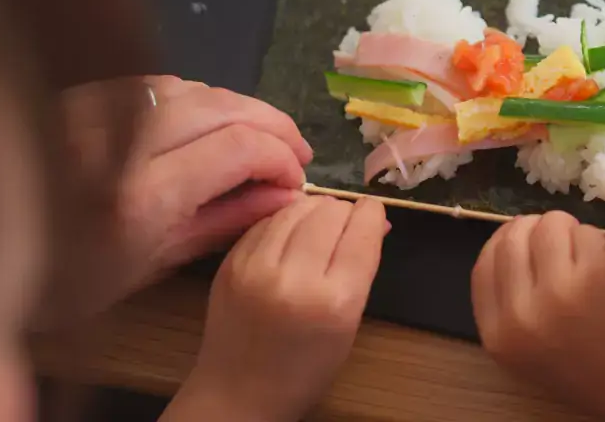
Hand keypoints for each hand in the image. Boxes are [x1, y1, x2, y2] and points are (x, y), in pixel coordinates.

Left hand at [59, 76, 313, 314]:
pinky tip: (199, 123)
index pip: (240, 148)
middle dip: (271, 125)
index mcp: (140, 198)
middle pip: (223, 106)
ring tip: (254, 136)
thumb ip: (218, 222)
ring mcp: (93, 112)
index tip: (295, 180)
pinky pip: (151, 84)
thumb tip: (281, 195)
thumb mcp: (146, 268)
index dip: (281, 158)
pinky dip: (190, 99)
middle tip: (294, 152)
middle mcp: (119, 143)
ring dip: (234, 108)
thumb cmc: (61, 283)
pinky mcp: (75, 98)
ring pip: (190, 86)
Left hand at [165, 196, 388, 421]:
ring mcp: (256, 268)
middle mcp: (295, 278)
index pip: (361, 230)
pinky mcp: (230, 264)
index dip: (371, 213)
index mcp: (335, 301)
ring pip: (296, 209)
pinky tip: (291, 232)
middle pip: (330, 212)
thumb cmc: (305, 368)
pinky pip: (266, 222)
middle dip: (344, 210)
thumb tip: (373, 220)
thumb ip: (361, 269)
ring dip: (314, 209)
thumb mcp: (348, 324)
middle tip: (346, 223)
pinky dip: (285, 220)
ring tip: (320, 223)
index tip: (372, 213)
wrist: (237, 394)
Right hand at [472, 211, 604, 420]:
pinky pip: (586, 232)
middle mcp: (522, 312)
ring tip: (587, 256)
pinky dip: (597, 241)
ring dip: (569, 231)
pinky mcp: (595, 271)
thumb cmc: (589, 364)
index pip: (485, 265)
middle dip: (537, 230)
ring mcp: (559, 289)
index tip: (522, 238)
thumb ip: (511, 304)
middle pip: (513, 238)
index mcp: (500, 335)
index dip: (503, 243)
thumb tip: (512, 241)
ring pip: (550, 225)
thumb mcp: (529, 349)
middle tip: (560, 241)